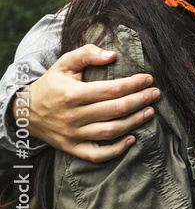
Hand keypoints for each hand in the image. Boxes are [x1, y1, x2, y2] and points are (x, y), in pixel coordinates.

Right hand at [25, 44, 159, 161]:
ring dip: (134, 122)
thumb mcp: (64, 63)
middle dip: (140, 100)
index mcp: (72, 94)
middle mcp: (73, 116)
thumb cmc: (52, 84)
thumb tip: (112, 55)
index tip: (148, 79)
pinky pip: (96, 155)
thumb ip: (87, 54)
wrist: (25, 111)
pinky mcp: (72, 148)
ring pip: (110, 131)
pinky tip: (131, 139)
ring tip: (150, 111)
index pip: (111, 89)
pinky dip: (116, 150)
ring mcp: (72, 134)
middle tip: (156, 93)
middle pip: (116, 110)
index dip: (134, 84)